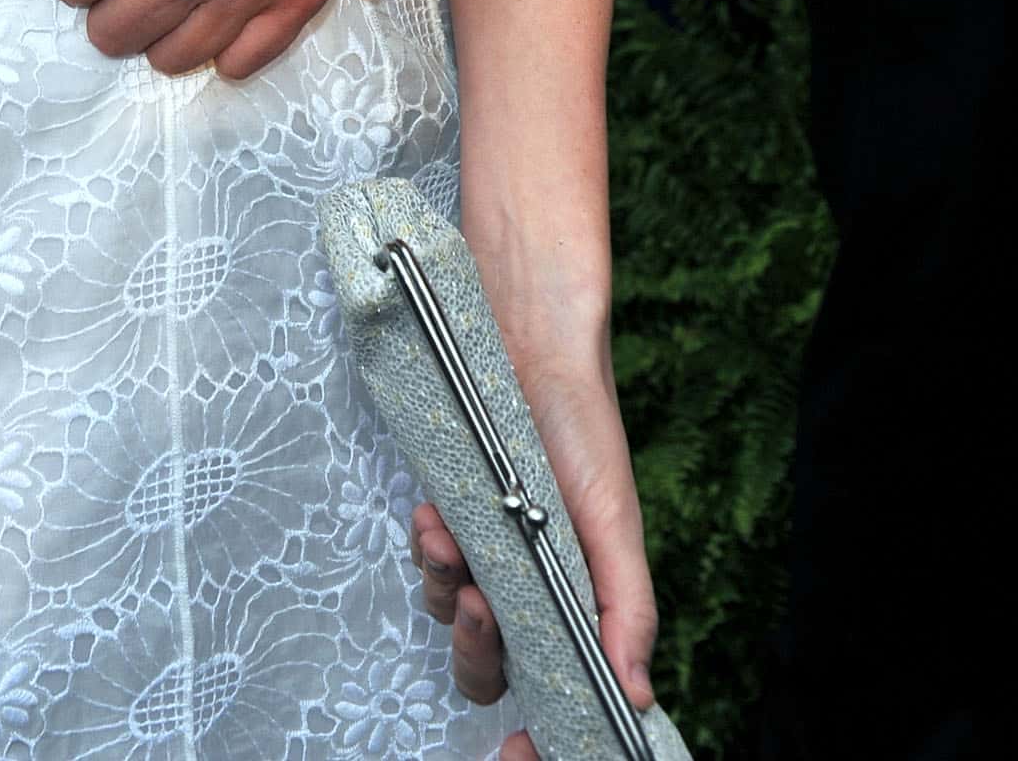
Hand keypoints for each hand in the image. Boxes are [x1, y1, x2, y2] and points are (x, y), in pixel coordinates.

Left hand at [409, 330, 655, 747]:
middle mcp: (529, 584)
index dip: (539, 735)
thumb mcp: (615, 522)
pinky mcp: (449, 512)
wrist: (527, 341)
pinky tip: (434, 516)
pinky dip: (428, 548)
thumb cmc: (581, 428)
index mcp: (576, 600)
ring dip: (445, 591)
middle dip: (476, 654)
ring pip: (452, 614)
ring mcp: (486, 550)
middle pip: (490, 666)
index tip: (514, 755)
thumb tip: (632, 696)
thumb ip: (626, 608)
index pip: (554, 688)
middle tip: (479, 609)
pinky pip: (429, 558)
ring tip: (450, 541)